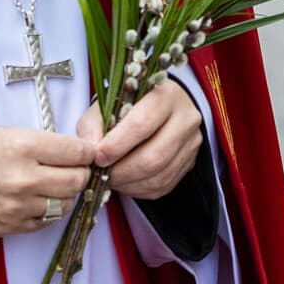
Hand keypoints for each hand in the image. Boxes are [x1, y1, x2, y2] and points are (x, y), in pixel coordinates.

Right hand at [0, 123, 93, 238]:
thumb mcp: (2, 133)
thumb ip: (38, 144)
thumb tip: (72, 152)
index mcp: (23, 146)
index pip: (77, 151)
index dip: (86, 151)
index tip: (86, 151)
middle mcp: (25, 178)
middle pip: (78, 180)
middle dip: (81, 173)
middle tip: (74, 168)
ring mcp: (18, 206)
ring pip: (66, 204)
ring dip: (65, 195)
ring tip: (53, 185)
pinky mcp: (10, 227)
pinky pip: (46, 222)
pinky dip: (47, 212)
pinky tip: (37, 200)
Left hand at [75, 80, 202, 201]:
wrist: (157, 107)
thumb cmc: (129, 103)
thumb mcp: (107, 103)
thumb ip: (94, 124)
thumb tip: (91, 151)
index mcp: (165, 94)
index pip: (142, 124)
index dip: (117, 145)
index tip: (98, 156)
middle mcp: (185, 117)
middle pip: (155, 156)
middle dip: (123, 171)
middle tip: (103, 173)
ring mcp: (191, 142)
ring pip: (160, 175)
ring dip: (130, 183)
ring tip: (111, 179)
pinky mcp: (190, 162)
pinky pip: (164, 185)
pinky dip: (140, 189)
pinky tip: (126, 182)